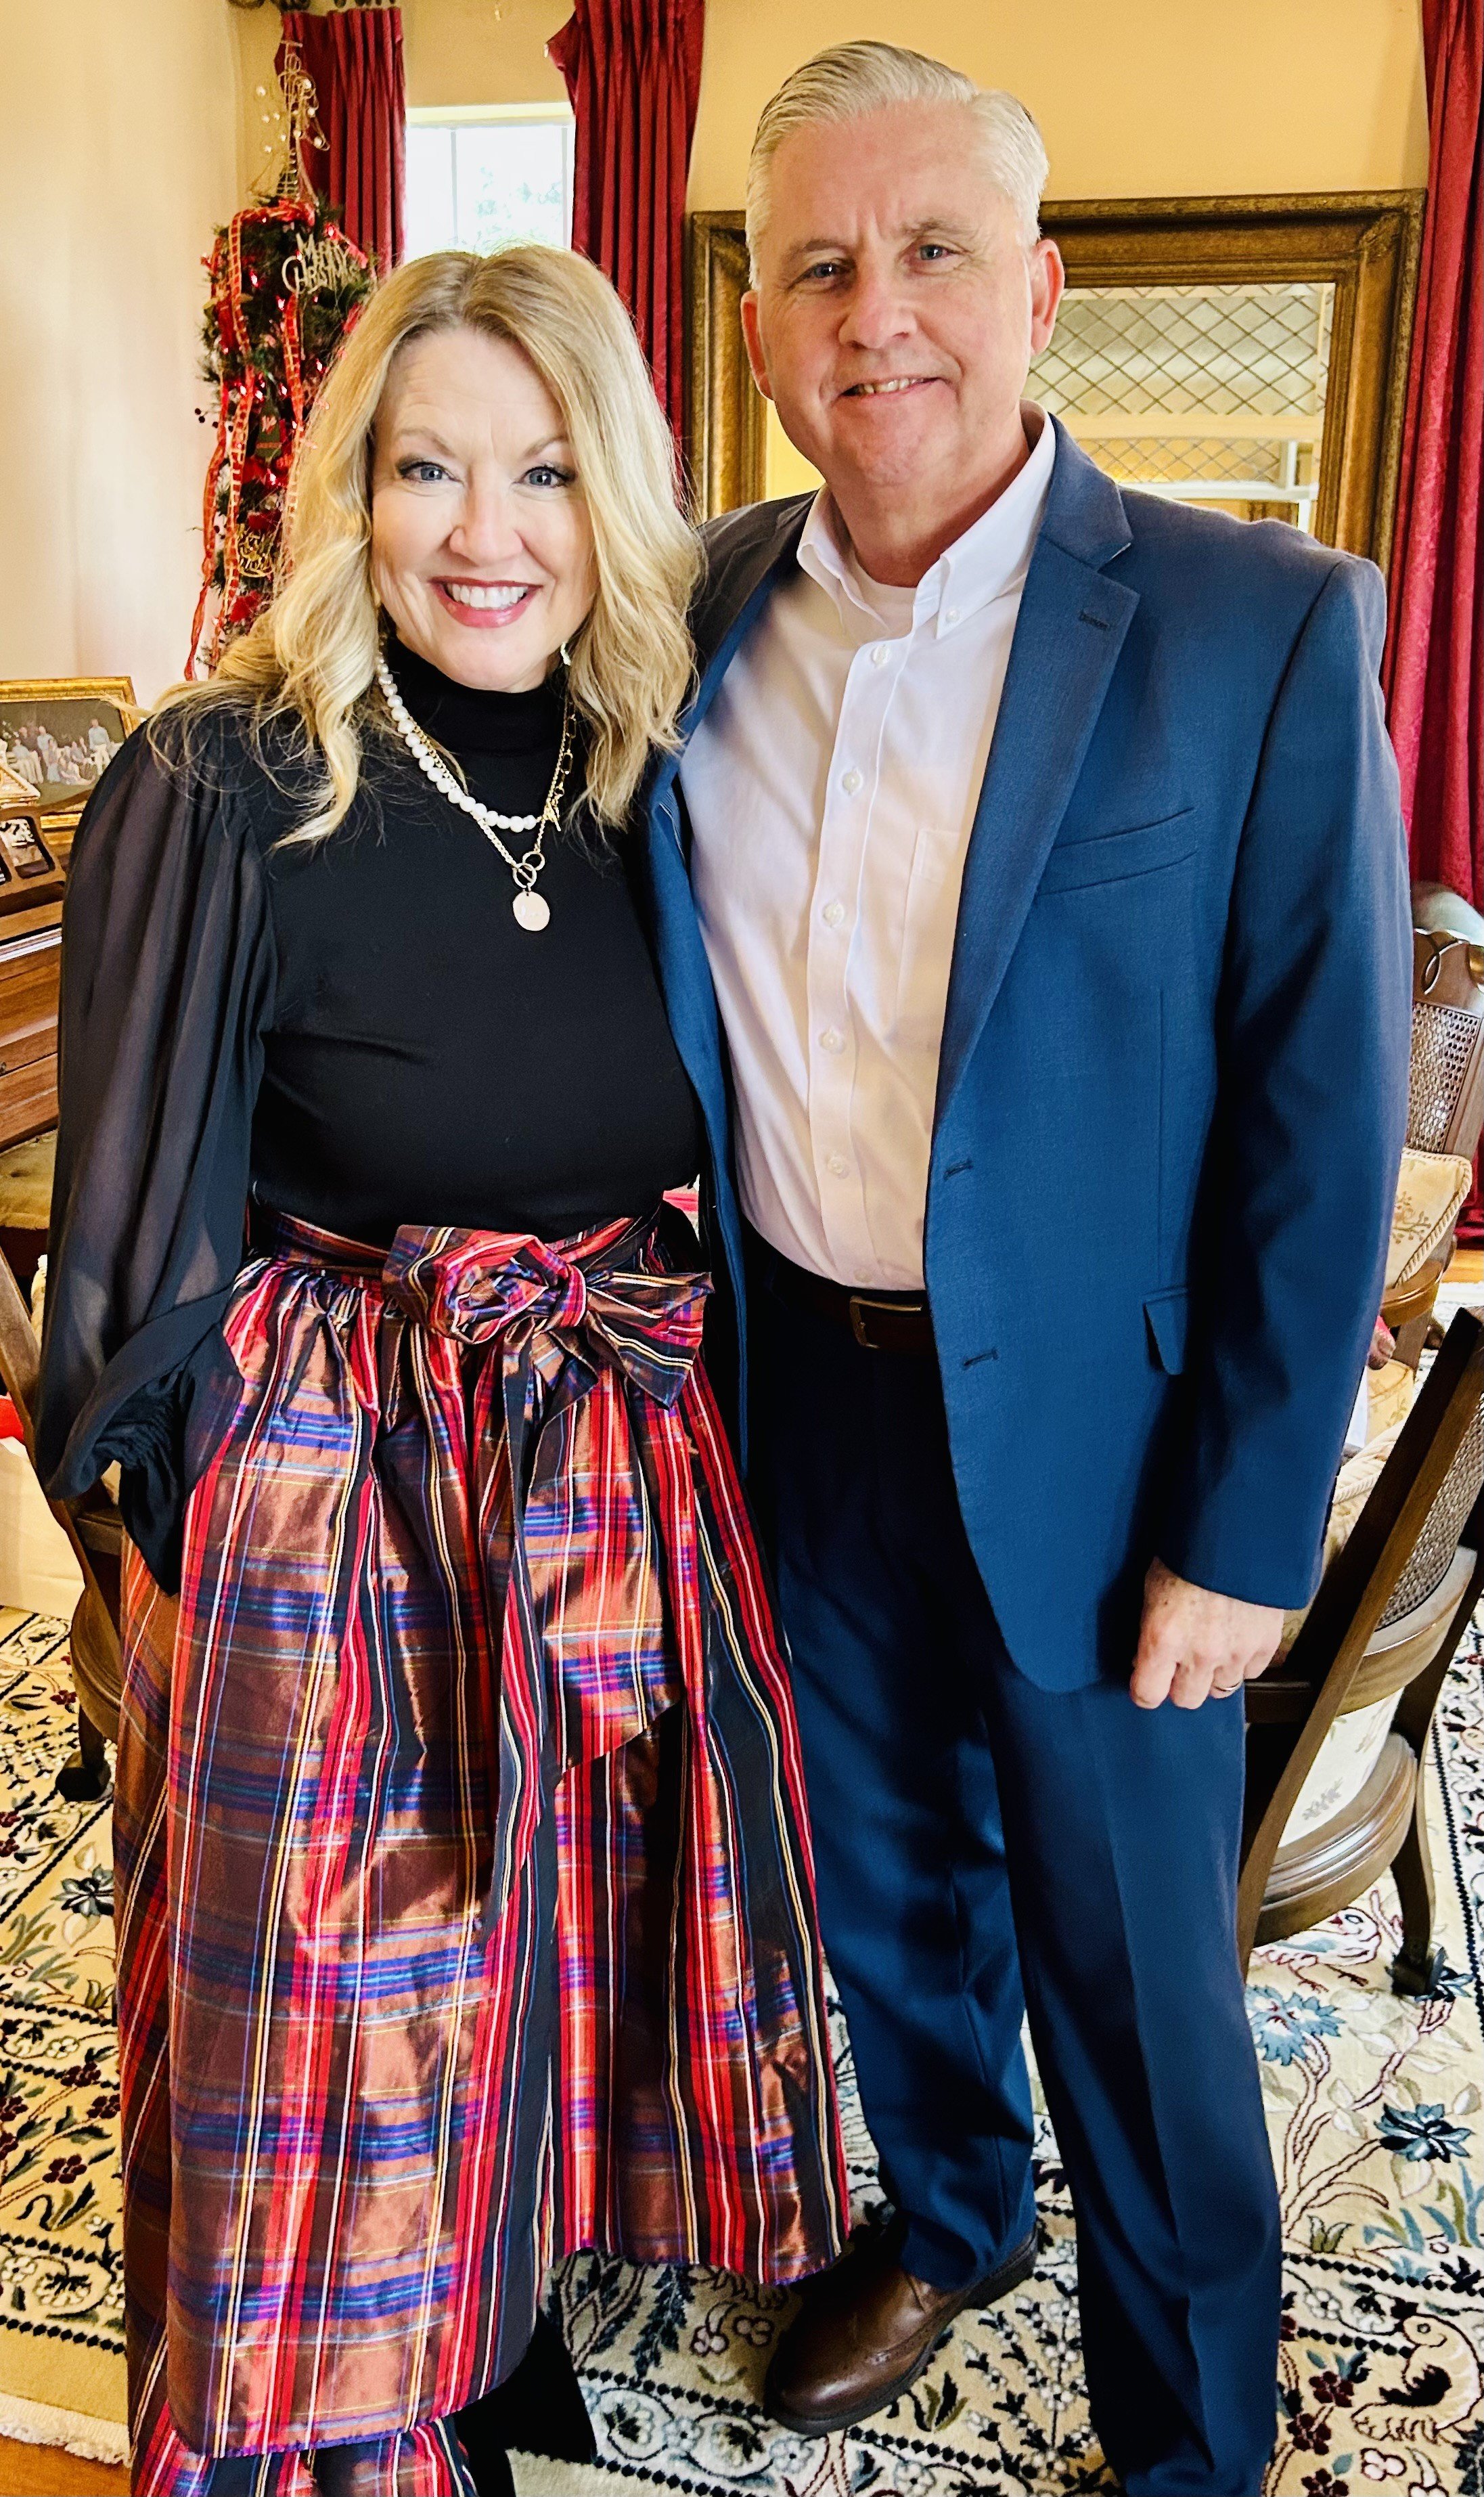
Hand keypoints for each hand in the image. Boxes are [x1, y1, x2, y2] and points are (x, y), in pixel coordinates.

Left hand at [1130, 1558, 1282, 1709]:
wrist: (1238, 1530)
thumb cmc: (1188, 1550)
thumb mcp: (1152, 1588)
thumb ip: (1150, 1631)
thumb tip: (1145, 1658)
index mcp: (1163, 1638)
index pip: (1147, 1695)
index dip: (1144, 1689)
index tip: (1146, 1680)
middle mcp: (1199, 1653)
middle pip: (1186, 1700)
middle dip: (1179, 1685)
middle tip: (1179, 1663)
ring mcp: (1236, 1652)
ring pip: (1221, 1689)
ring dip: (1213, 1674)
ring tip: (1211, 1646)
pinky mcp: (1265, 1645)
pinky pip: (1250, 1672)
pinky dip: (1241, 1662)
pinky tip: (1234, 1638)